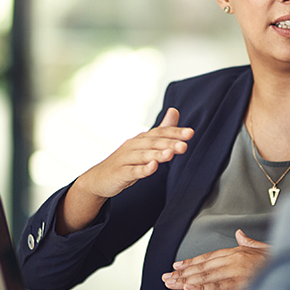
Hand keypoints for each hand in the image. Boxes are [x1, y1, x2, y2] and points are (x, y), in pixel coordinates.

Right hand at [57, 108, 193, 233]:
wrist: (99, 178)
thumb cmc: (126, 161)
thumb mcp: (145, 146)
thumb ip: (161, 130)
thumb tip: (175, 111)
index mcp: (141, 139)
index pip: (160, 132)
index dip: (175, 132)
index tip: (190, 133)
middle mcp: (133, 146)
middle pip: (153, 143)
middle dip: (169, 143)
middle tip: (184, 145)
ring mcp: (125, 159)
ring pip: (143, 156)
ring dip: (157, 155)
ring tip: (171, 154)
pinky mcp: (120, 173)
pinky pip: (132, 171)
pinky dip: (142, 169)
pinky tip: (152, 167)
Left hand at [162, 230, 268, 289]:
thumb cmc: (278, 260)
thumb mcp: (262, 247)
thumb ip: (248, 242)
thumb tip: (239, 234)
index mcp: (236, 252)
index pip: (208, 258)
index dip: (191, 262)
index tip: (177, 266)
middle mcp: (232, 259)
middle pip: (202, 267)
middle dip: (183, 273)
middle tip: (166, 277)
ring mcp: (235, 270)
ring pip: (205, 276)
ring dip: (187, 281)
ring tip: (172, 283)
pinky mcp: (241, 282)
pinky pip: (218, 286)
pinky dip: (202, 288)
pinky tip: (189, 289)